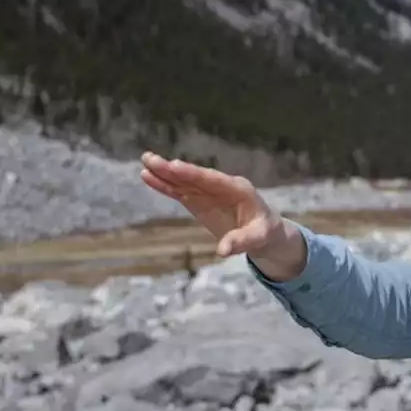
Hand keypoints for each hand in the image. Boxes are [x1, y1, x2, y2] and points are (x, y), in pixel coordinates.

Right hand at [139, 152, 304, 278]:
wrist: (265, 233)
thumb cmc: (265, 233)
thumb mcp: (259, 238)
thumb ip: (241, 241)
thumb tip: (222, 251)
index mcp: (239, 190)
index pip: (213, 180)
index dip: (194, 173)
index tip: (175, 166)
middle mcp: (222, 187)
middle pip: (195, 177)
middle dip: (173, 169)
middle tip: (150, 158)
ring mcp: (209, 193)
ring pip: (184, 182)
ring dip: (164, 174)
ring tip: (145, 162)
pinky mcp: (199, 201)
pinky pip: (180, 192)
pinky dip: (165, 186)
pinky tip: (148, 177)